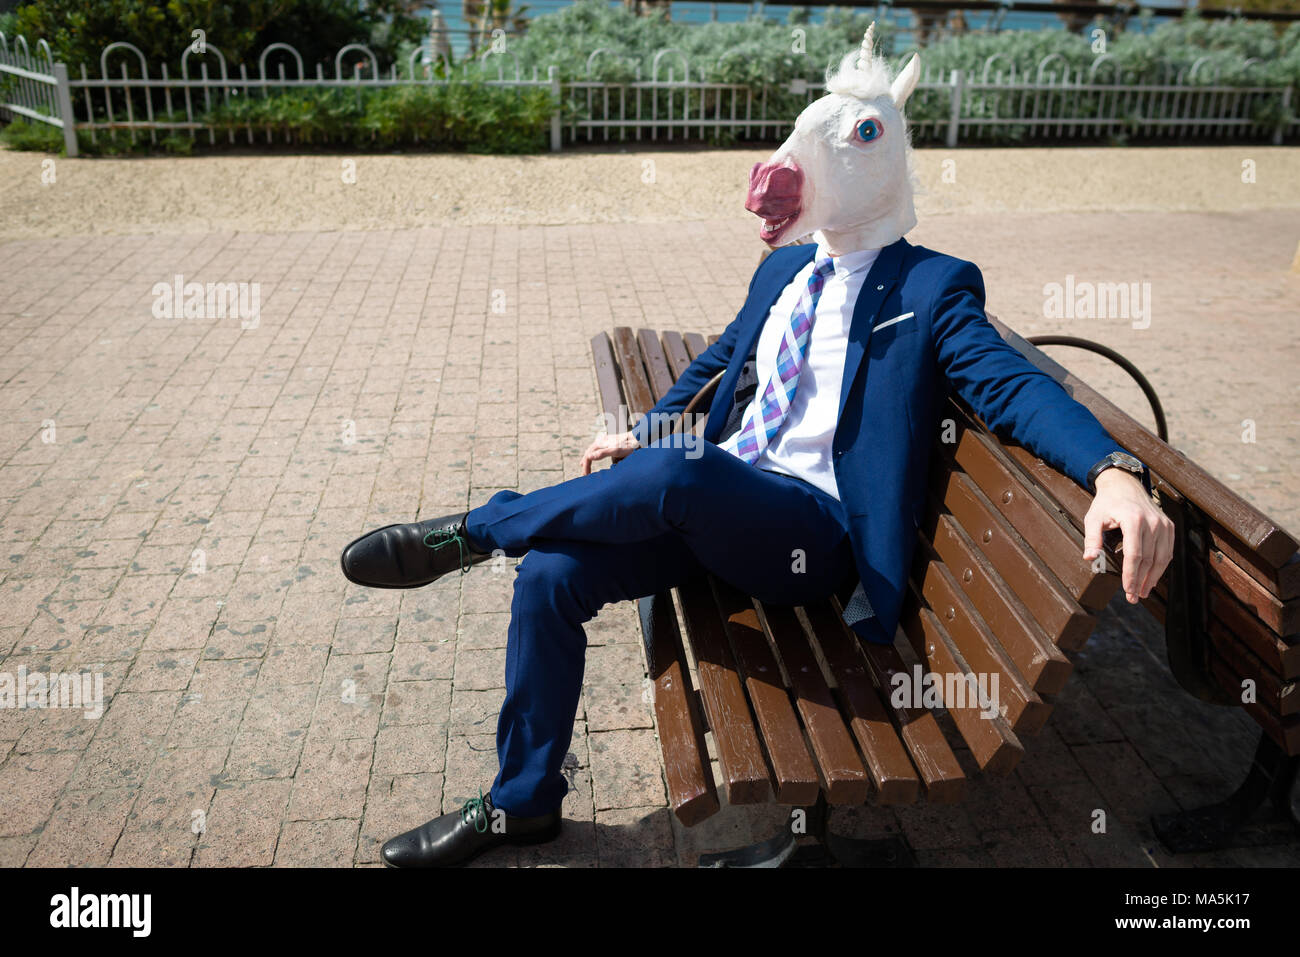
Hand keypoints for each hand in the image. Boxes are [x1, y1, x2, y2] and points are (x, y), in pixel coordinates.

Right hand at [581, 430, 639, 475]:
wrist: (637, 438)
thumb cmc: (627, 445)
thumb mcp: (615, 451)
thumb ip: (602, 453)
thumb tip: (589, 457)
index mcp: (601, 443)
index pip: (588, 456)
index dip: (586, 466)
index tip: (586, 475)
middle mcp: (601, 441)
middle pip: (589, 452)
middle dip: (585, 463)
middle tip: (584, 473)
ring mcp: (605, 441)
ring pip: (592, 450)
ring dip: (588, 458)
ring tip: (585, 465)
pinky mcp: (609, 442)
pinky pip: (598, 449)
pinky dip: (594, 454)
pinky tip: (595, 456)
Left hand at [1082, 467, 1174, 603]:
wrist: (1124, 484)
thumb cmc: (1106, 503)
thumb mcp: (1093, 518)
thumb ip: (1092, 538)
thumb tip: (1089, 558)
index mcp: (1134, 520)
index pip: (1134, 555)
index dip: (1131, 575)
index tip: (1127, 590)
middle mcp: (1153, 522)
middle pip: (1149, 559)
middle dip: (1141, 581)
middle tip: (1133, 597)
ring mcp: (1163, 524)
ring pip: (1161, 558)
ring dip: (1153, 577)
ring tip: (1142, 592)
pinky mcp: (1169, 526)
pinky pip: (1167, 551)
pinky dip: (1161, 566)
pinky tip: (1152, 577)